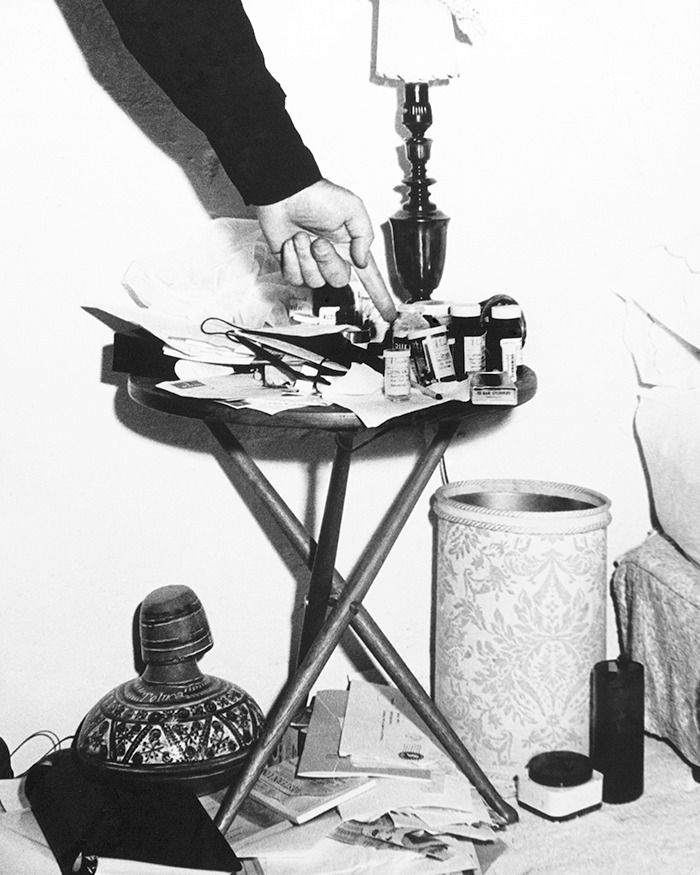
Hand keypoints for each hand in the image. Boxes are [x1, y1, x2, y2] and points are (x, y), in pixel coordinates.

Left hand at [256, 179, 396, 321]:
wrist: (283, 192)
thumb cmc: (316, 195)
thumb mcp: (353, 208)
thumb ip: (364, 236)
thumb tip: (362, 262)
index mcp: (351, 246)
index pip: (371, 278)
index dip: (381, 297)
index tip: (390, 316)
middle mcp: (333, 258)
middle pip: (338, 280)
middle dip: (326, 261)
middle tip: (318, 241)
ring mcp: (312, 263)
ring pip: (315, 282)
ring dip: (306, 258)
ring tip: (300, 237)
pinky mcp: (292, 265)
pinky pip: (295, 279)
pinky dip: (291, 261)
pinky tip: (289, 244)